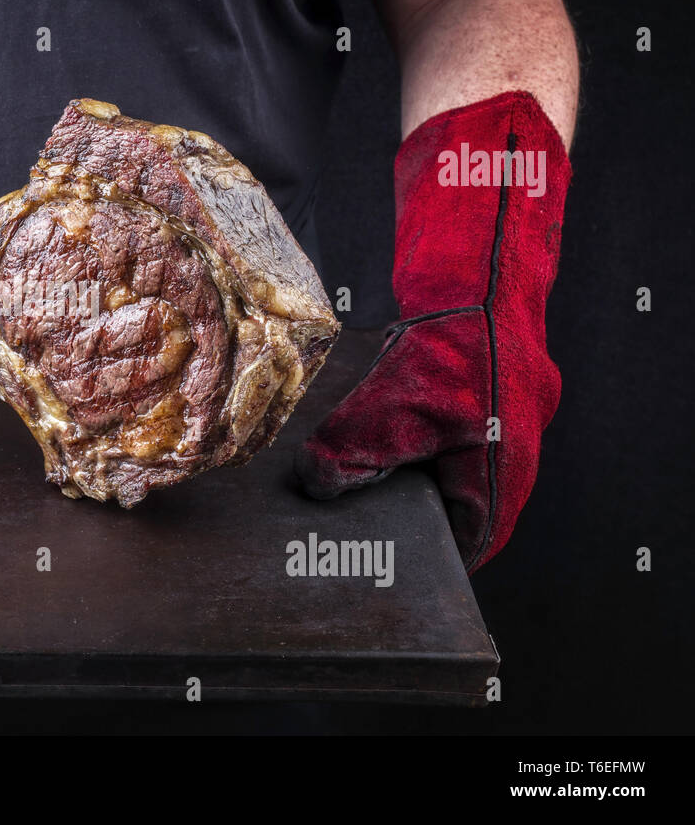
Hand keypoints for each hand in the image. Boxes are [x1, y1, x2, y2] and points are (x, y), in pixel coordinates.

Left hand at [296, 91, 569, 571]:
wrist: (478, 263)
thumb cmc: (453, 340)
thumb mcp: (391, 408)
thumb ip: (351, 455)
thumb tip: (318, 486)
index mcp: (503, 469)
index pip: (477, 537)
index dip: (437, 556)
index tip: (397, 564)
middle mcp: (509, 446)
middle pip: (460, 502)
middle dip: (412, 513)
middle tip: (363, 523)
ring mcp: (499, 412)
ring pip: (448, 460)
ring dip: (405, 468)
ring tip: (353, 476)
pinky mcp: (479, 381)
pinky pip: (441, 421)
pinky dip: (406, 430)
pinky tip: (366, 426)